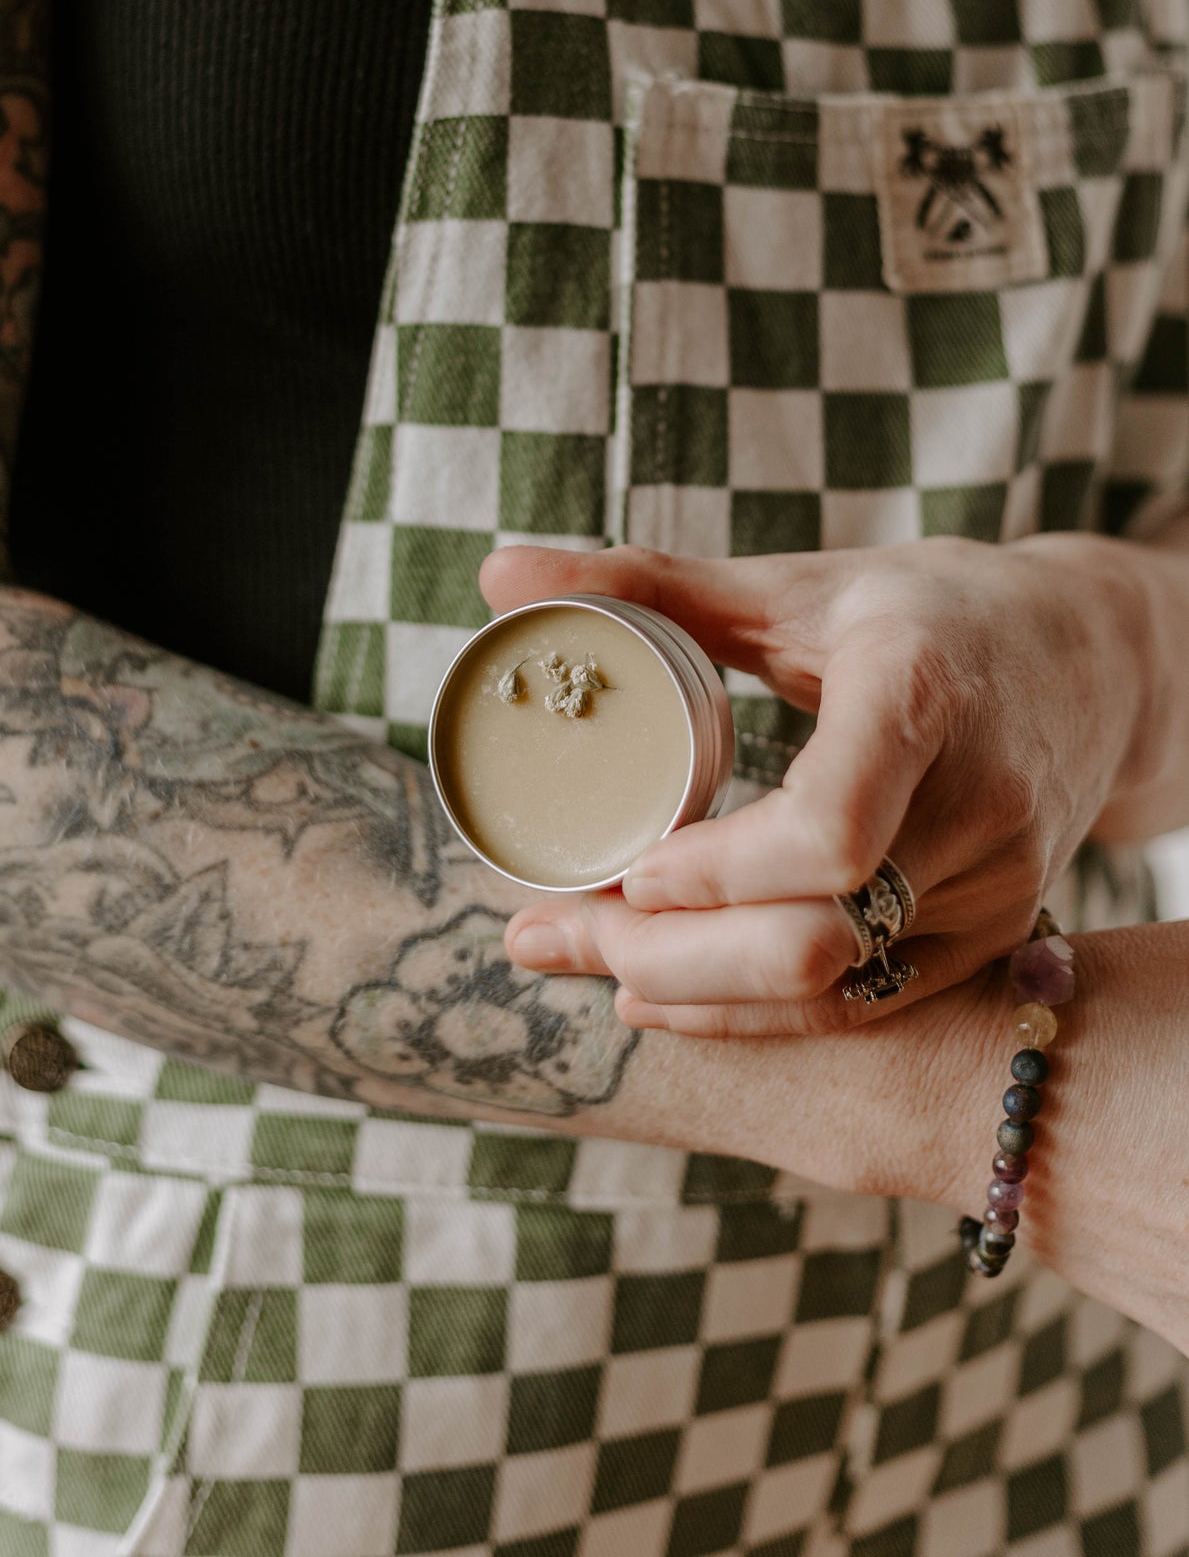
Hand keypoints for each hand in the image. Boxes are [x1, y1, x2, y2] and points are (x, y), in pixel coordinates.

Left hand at [484, 535, 1151, 1035]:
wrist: (1090, 661)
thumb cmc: (925, 610)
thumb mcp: (795, 583)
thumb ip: (645, 580)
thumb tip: (496, 570)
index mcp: (921, 698)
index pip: (829, 832)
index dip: (715, 872)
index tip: (625, 863)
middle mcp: (976, 807)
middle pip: (813, 939)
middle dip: (659, 954)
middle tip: (541, 930)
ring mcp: (993, 888)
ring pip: (829, 991)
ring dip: (686, 993)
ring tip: (573, 956)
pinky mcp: (992, 938)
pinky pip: (861, 1008)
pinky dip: (748, 1016)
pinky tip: (654, 996)